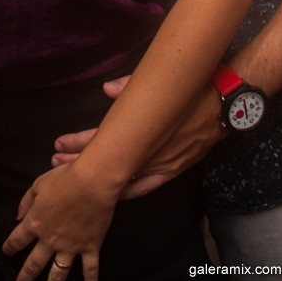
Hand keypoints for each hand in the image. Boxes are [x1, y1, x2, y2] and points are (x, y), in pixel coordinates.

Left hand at [2, 164, 115, 280]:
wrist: (91, 182)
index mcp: (36, 222)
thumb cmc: (65, 179)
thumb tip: (17, 216)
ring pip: (58, 274)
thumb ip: (26, 202)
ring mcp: (70, 247)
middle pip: (34, 263)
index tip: (7, 252)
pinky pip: (90, 271)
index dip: (10, 246)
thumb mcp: (39, 184)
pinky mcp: (89, 248)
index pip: (18, 239)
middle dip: (25, 277)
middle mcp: (50, 239)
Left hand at [52, 77, 225, 199]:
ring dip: (99, 180)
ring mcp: (162, 164)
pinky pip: (146, 187)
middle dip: (81, 163)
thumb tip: (107, 90)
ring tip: (75, 181)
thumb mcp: (159, 83)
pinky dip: (128, 192)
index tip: (59, 145)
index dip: (79, 144)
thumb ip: (130, 87)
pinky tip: (113, 196)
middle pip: (108, 162)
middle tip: (56, 164)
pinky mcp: (175, 170)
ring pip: (123, 178)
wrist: (225, 103)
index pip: (102, 139)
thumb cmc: (190, 89)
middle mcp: (149, 150)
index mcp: (141, 128)